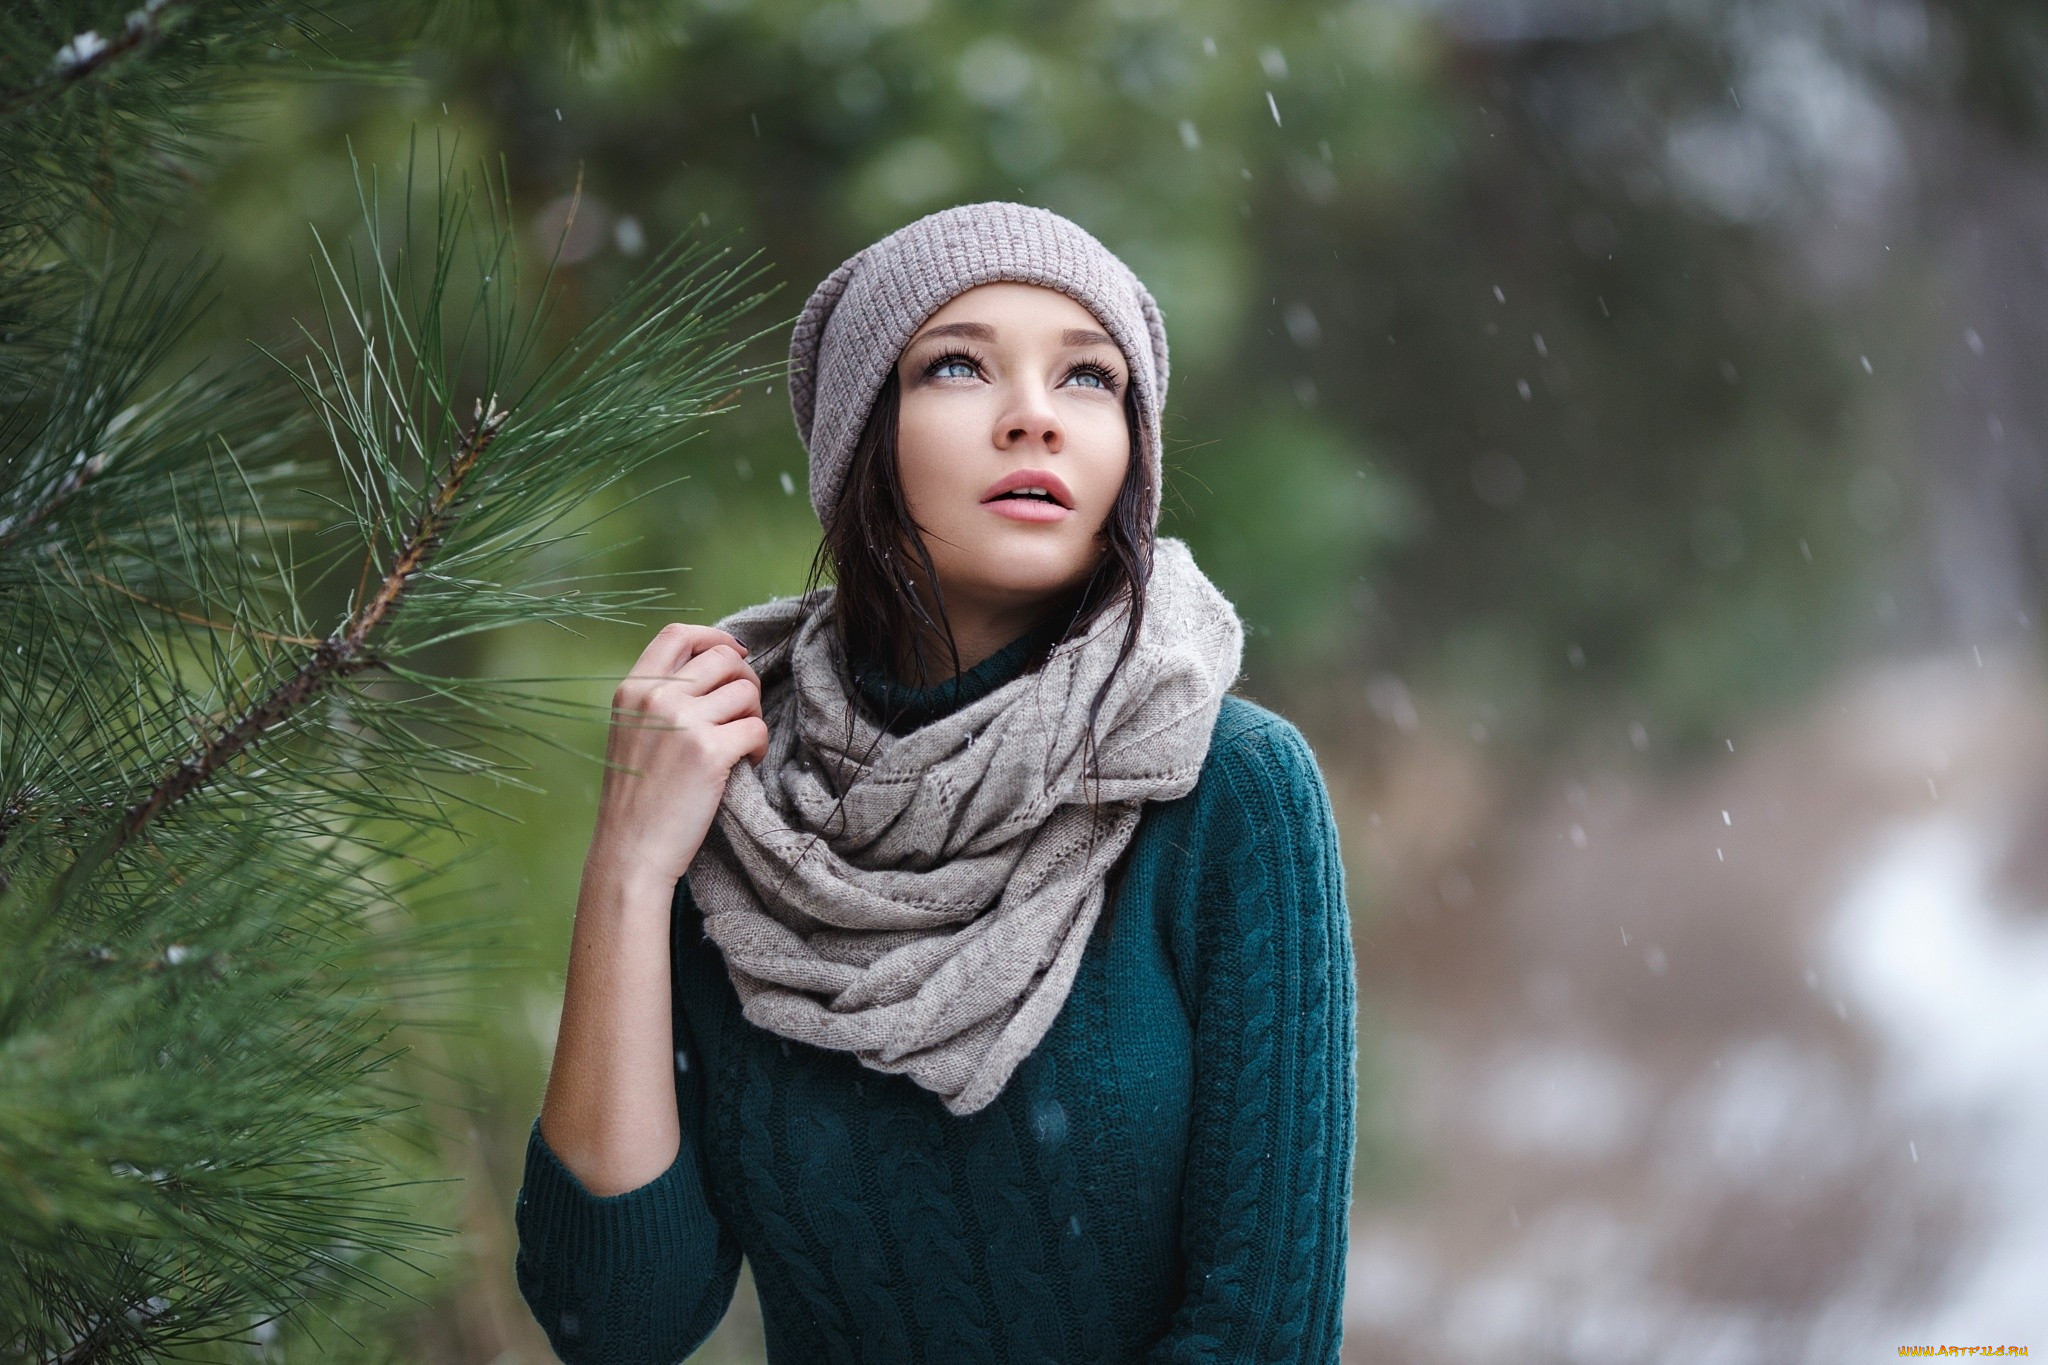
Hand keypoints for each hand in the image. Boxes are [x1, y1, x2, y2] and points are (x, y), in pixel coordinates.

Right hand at [585, 624, 769, 889]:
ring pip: (746, 692)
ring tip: (742, 744)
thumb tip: (717, 665)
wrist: (630, 851)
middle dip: (745, 680)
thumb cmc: (637, 797)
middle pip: (724, 658)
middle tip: (744, 713)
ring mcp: (683, 722)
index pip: (679, 634)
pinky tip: (747, 764)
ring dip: (755, 716)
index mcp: (633, 688)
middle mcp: (656, 697)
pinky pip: (757, 729)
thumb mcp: (631, 731)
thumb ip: (661, 697)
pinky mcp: (710, 751)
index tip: (735, 653)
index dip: (715, 637)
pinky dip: (761, 746)